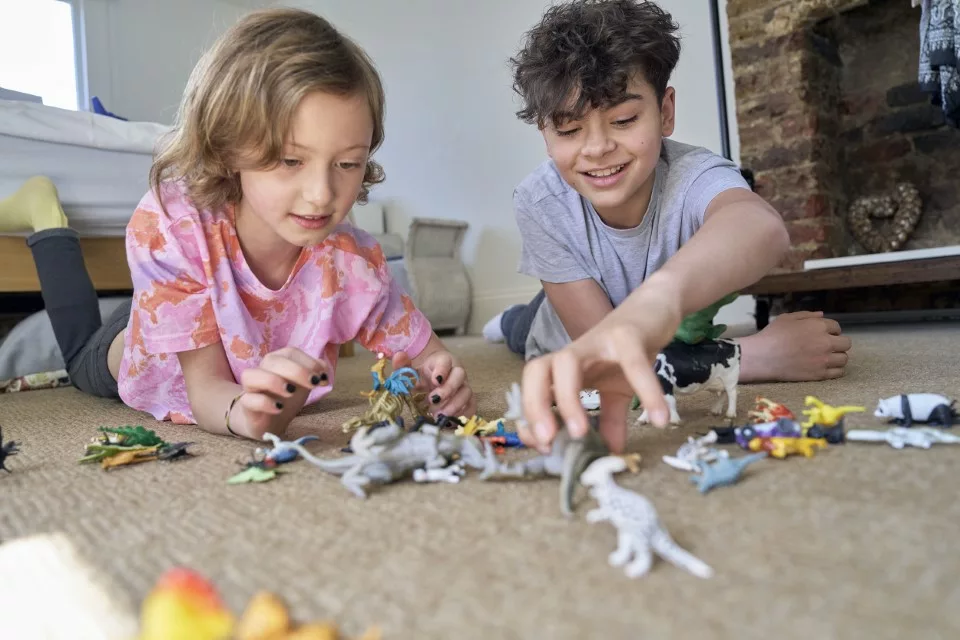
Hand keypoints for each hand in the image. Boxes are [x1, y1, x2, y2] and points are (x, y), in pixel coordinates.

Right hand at [232, 347, 328, 438]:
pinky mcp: (246, 406)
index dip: (308, 362)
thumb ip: (314, 372)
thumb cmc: (285, 398)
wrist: (268, 422)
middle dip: (296, 370)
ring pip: (252, 375)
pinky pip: (248, 400)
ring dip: (273, 381)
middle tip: (313, 383)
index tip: (322, 377)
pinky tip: (279, 408)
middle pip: (273, 360)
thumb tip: (323, 367)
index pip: (291, 353)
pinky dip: (264, 402)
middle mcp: (262, 370)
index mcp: (278, 361)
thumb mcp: (303, 384)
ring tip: (291, 391)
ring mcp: (251, 388)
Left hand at [394, 349, 475, 418]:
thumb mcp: (411, 370)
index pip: (446, 361)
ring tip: (439, 416)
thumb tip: (398, 357)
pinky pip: (471, 406)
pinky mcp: (468, 399)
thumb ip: (403, 365)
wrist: (434, 378)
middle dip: (448, 389)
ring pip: (467, 393)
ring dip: (454, 405)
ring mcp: (464, 386)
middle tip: (432, 400)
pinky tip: (448, 421)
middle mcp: (457, 372)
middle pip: (460, 376)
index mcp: (443, 361)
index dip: (442, 370)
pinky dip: (462, 415)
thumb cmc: (423, 374)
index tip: (434, 381)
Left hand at [520, 285, 682, 453]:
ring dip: (568, 399)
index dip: (532, 416)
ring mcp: (599, 341)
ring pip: (567, 362)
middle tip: (547, 441)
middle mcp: (574, 353)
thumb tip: (611, 453)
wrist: (655, 310)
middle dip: (534, 405)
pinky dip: (646, 392)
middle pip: (537, 370)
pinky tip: (659, 419)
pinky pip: (634, 364)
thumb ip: (611, 420)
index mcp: (566, 369)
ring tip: (582, 435)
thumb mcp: (618, 390)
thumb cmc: (628, 350)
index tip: (544, 446)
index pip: (535, 388)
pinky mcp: (629, 334)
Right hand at [739, 311, 850, 381]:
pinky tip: (825, 367)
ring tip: (826, 358)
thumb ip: (807, 315)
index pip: (837, 327)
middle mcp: (826, 342)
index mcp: (818, 326)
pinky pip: (839, 372)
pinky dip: (835, 370)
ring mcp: (824, 359)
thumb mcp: (787, 318)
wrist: (763, 357)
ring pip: (844, 358)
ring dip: (837, 357)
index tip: (822, 335)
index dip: (830, 330)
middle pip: (846, 343)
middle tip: (826, 347)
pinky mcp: (820, 374)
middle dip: (838, 343)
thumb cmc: (772, 335)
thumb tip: (822, 315)